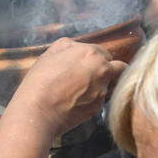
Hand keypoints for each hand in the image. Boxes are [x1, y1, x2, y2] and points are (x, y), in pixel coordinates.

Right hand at [11, 38, 125, 136]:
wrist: (38, 110)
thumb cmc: (40, 80)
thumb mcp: (50, 53)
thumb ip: (68, 46)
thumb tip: (76, 47)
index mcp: (92, 53)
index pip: (105, 53)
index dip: (96, 59)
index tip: (86, 66)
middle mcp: (103, 70)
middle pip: (119, 68)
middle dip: (109, 72)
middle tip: (92, 78)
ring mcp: (102, 90)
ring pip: (111, 86)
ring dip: (102, 87)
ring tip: (82, 92)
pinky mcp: (98, 108)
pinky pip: (101, 102)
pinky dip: (92, 102)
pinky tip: (76, 103)